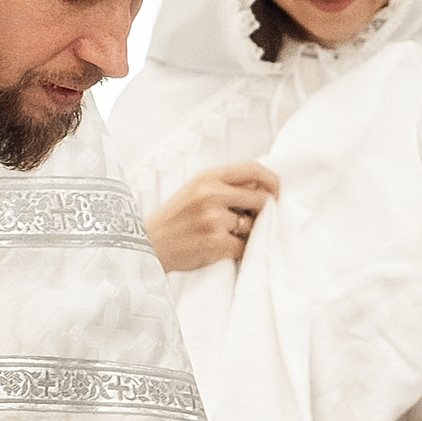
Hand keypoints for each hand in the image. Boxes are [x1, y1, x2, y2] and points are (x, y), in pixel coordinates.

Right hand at [145, 162, 279, 272]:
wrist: (146, 246)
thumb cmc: (173, 221)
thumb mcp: (194, 191)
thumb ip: (223, 187)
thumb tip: (263, 191)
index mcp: (207, 177)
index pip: (253, 169)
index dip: (272, 181)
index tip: (276, 193)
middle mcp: (211, 194)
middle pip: (261, 199)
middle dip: (264, 213)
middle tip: (254, 222)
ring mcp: (213, 219)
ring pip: (253, 226)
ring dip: (247, 234)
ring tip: (226, 237)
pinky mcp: (215, 243)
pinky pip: (244, 247)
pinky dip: (238, 251)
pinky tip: (221, 250)